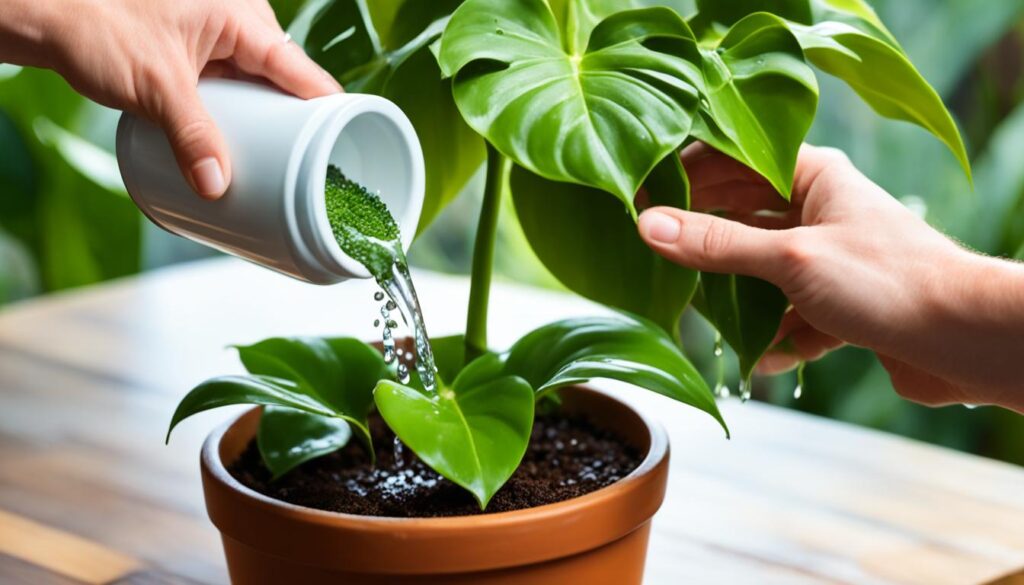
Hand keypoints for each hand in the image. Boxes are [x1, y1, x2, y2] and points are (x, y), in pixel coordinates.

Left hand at [5, 0, 341, 198]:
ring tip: (277, 159)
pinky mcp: (199, 47)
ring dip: (266, 117)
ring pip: (260, 81)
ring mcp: (218, 32)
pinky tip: (245, 136)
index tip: (346, 142)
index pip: (300, 68)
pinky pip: (236, 81)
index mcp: (240, 16)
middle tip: (305, 164)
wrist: (47, 11)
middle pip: (285, 78)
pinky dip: (242, 108)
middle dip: (296, 120)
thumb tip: (217, 186)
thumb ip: (191, 137)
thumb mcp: (154, 88)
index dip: (327, 107)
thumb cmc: (95, 25)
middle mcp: (237, 19)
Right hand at [638, 143, 1023, 410]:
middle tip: (653, 256)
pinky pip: (791, 316)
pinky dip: (775, 337)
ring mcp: (830, 260)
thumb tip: (649, 225)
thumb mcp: (790, 257)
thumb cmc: (888, 281)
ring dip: (736, 296)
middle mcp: (820, 211)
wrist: (966, 339)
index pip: (734, 158)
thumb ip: (718, 244)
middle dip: (703, 240)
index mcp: (813, 176)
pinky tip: (761, 359)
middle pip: (742, 216)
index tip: (640, 194)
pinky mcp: (841, 305)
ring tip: (698, 313)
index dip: (687, 174)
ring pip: (762, 272)